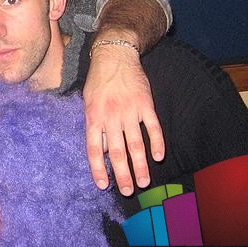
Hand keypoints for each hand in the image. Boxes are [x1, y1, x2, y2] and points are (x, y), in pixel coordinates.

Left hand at [82, 42, 164, 195]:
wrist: (114, 55)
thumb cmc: (99, 82)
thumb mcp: (89, 103)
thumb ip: (97, 128)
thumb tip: (103, 152)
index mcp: (93, 117)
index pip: (94, 149)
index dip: (98, 169)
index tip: (103, 186)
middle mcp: (111, 116)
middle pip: (117, 152)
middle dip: (123, 174)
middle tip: (128, 191)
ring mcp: (129, 110)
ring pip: (135, 144)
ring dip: (141, 165)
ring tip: (144, 182)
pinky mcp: (146, 104)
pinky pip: (152, 127)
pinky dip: (157, 143)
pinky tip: (159, 156)